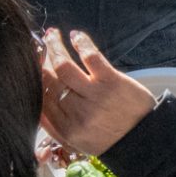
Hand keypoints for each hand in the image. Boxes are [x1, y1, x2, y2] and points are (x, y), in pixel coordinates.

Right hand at [39, 28, 155, 157]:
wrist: (144, 139)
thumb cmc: (109, 138)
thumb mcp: (77, 141)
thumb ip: (53, 126)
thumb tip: (33, 105)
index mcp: (66, 128)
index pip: (41, 97)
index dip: (33, 76)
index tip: (31, 61)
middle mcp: (77, 112)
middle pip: (49, 80)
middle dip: (40, 60)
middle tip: (37, 46)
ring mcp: (95, 96)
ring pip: (64, 66)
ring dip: (55, 47)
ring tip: (52, 35)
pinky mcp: (113, 82)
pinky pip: (91, 57)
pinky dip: (81, 44)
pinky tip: (75, 36)